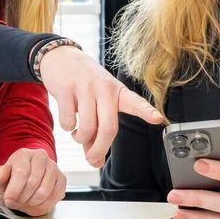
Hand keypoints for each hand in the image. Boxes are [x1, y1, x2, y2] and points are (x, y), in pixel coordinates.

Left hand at [0, 148, 66, 215]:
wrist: (23, 185)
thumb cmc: (11, 182)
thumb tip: (5, 169)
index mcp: (23, 154)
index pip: (21, 172)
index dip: (14, 190)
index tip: (9, 199)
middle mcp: (40, 157)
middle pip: (33, 183)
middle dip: (22, 198)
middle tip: (17, 201)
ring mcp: (53, 167)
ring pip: (44, 191)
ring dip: (32, 202)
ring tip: (26, 201)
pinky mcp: (61, 179)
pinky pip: (55, 196)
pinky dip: (44, 204)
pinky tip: (36, 202)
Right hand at [37, 47, 163, 166]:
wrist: (61, 57)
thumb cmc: (84, 85)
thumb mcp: (96, 102)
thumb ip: (97, 131)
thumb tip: (94, 161)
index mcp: (117, 91)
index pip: (135, 102)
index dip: (147, 111)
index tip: (158, 119)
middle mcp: (104, 88)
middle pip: (108, 128)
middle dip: (100, 149)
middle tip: (93, 159)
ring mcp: (85, 87)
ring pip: (87, 128)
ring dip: (80, 139)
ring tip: (78, 134)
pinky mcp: (66, 88)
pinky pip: (68, 121)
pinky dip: (67, 127)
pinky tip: (68, 121)